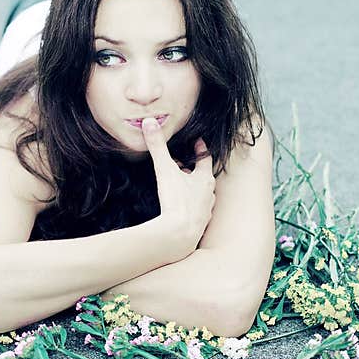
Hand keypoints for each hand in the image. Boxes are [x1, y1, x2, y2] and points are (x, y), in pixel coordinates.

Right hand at [141, 117, 215, 260]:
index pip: (205, 159)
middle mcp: (209, 195)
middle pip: (203, 177)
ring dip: (191, 188)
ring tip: (180, 184)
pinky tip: (178, 207)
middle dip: (193, 169)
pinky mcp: (198, 225)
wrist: (179, 236)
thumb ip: (157, 146)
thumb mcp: (165, 169)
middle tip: (183, 163)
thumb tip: (149, 123)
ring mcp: (205, 211)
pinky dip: (188, 205)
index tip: (197, 142)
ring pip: (201, 195)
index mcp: (205, 180)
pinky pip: (195, 210)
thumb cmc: (176, 202)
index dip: (200, 149)